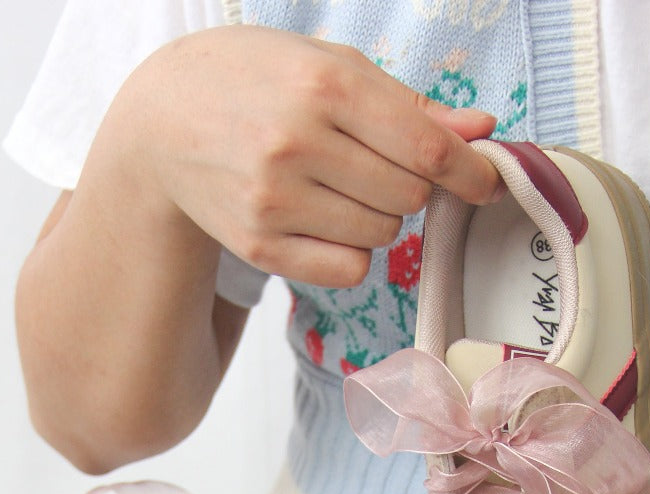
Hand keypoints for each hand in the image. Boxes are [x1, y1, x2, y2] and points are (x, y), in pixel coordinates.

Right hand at [113, 27, 501, 286]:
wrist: (162, 120)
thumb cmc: (257, 82)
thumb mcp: (330, 67)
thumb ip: (409, 104)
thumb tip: (480, 132)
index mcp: (325, 88)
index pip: (426, 149)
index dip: (470, 172)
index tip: (486, 182)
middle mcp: (298, 145)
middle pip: (408, 197)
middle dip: (409, 186)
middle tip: (378, 166)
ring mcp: (274, 201)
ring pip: (381, 236)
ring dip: (378, 217)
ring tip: (339, 186)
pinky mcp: (260, 245)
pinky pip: (347, 270)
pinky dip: (352, 250)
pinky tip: (325, 219)